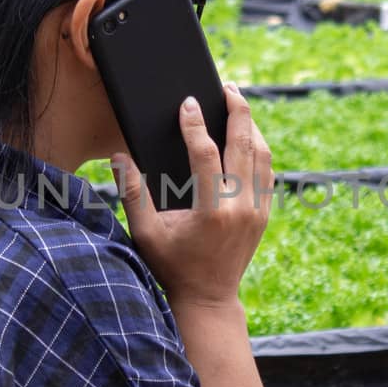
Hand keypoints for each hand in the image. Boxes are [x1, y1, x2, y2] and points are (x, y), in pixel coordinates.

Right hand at [112, 83, 273, 307]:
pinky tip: (248, 137)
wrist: (208, 299)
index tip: (188, 103)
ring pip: (263, 157)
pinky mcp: (264, 216)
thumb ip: (132, 193)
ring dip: (252, 127)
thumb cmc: (171, 266)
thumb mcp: (145, 233)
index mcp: (211, 211)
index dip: (195, 125)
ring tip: (239, 105)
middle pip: (244, 145)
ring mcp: (257, 212)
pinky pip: (268, 174)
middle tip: (228, 87)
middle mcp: (240, 208)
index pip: (205, 154)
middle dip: (237, 111)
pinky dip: (260, 151)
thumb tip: (119, 157)